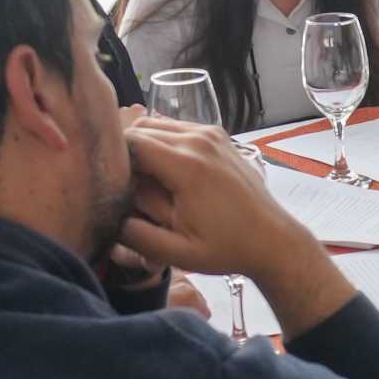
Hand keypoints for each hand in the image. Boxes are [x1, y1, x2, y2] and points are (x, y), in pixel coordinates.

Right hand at [119, 121, 352, 333]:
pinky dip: (162, 143)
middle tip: (121, 184)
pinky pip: (176, 129)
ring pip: (157, 125)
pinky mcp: (218, 136)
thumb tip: (108, 215)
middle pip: (141, 127)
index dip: (112, 158)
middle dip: (124, 151)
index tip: (106, 181)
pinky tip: (163, 173)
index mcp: (187, 166)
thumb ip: (137, 235)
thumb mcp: (178, 253)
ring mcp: (211, 134)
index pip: (131, 141)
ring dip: (143, 145)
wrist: (272, 239)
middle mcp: (199, 140)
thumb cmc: (226, 249)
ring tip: (140, 180)